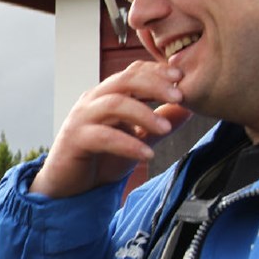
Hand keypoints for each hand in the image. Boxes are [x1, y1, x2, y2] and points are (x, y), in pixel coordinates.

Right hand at [31, 61, 191, 198]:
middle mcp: (92, 101)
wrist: (69, 187)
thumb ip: (159, 122)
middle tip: (180, 96)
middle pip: (125, 80)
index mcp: (106, 95)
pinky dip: (128, 144)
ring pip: (114, 104)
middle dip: (154, 85)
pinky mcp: (75, 139)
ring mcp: (81, 118)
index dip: (157, 71)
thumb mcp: (137, 138)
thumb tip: (189, 109)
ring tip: (165, 128)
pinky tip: (147, 155)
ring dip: (143, 113)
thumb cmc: (99, 159)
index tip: (182, 76)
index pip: (132, 72)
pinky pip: (104, 136)